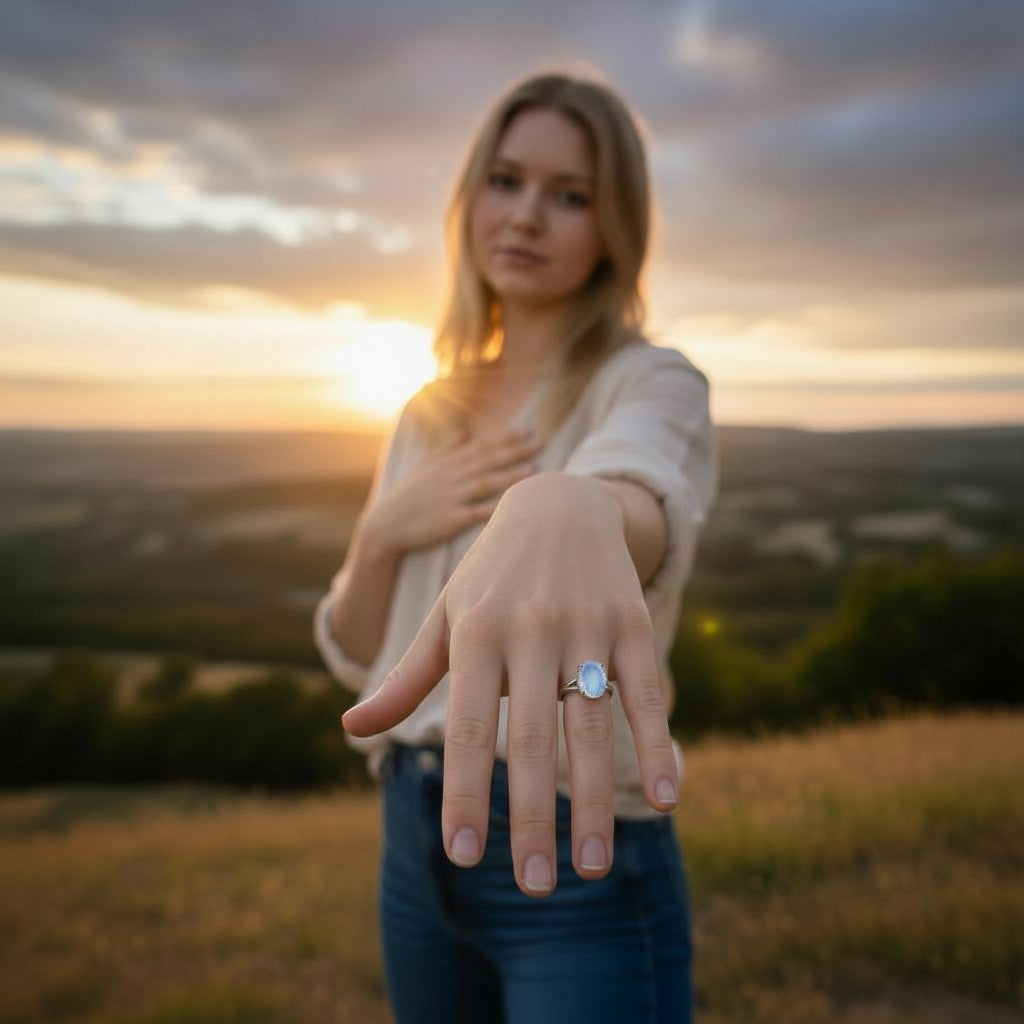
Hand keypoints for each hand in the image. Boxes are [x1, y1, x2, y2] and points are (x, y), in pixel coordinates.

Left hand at [343, 473, 678, 897]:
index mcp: (475, 634)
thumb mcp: (445, 618)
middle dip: (531, 818)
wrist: (558, 504)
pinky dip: (657, 745)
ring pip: (590, 726)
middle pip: (530, 740)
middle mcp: (528, 631)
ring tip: (591, 869)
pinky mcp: (630, 621)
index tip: (462, 856)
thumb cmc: (490, 577)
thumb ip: (405, 678)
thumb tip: (349, 729)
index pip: (464, 728)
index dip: (462, 793)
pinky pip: (643, 692)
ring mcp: (585, 626)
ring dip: (593, 802)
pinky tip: (668, 799)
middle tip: (533, 887)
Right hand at [361, 427, 542, 554]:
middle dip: (516, 450)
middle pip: (488, 460)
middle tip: (541, 441)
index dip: (506, 437)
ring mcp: (451, 498)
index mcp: (448, 464)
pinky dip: (495, 509)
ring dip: (511, 475)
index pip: (482, 446)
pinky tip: (514, 505)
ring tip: (535, 468)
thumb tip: (465, 433)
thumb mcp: (425, 468)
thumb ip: (448, 450)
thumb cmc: (408, 496)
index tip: (528, 430)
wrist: (385, 524)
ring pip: (486, 483)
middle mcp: (452, 477)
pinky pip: (477, 514)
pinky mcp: (450, 520)